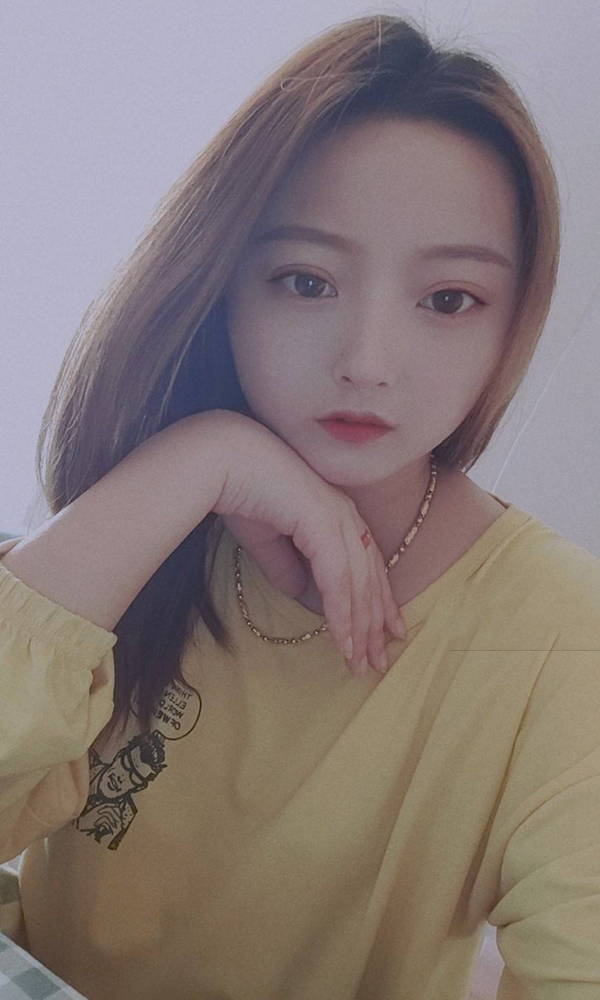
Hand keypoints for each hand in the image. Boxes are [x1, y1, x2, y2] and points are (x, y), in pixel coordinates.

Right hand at [209, 409, 405, 676]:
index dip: (376, 602)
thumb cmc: (241, 490)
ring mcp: (337, 519)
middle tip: (378, 663)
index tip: (382, 635)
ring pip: (358, 585)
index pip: (366, 566)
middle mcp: (345, 516)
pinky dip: (342, 614)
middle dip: (375, 624)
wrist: (222, 460)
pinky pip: (338, 580)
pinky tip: (344, 641)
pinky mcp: (323, 525)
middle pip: (369, 579)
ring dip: (360, 628)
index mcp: (336, 514)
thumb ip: (288, 566)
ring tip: (361, 663)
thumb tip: (301, 594)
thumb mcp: (268, 539)